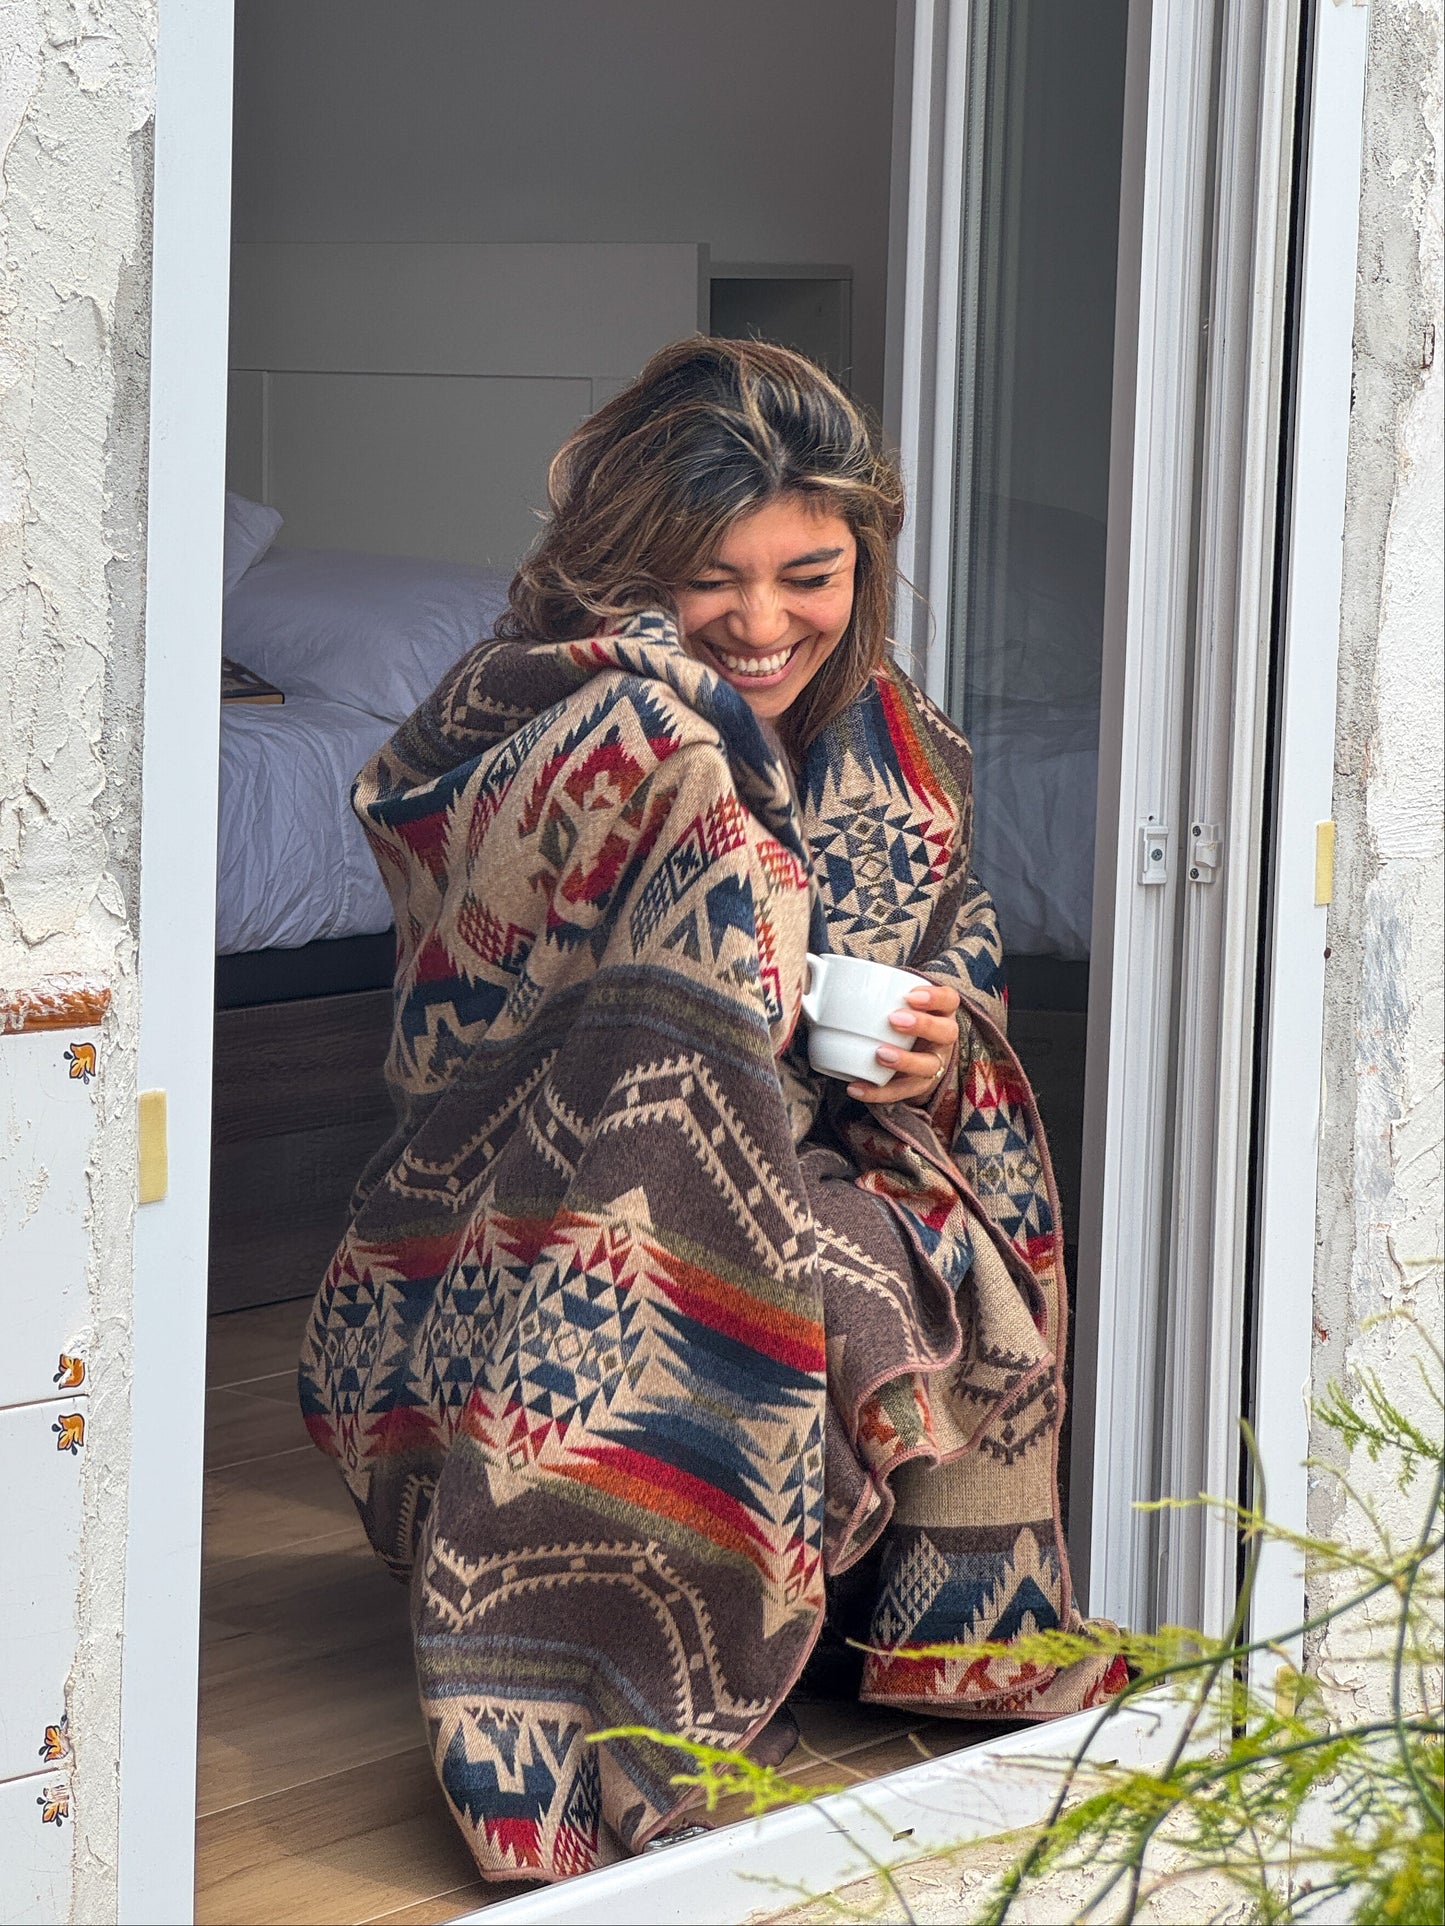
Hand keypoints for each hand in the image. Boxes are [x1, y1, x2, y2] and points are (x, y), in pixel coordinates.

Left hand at [847, 977, 960, 1105]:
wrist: (910, 1054)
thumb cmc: (898, 1018)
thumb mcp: (893, 1001)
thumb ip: (870, 989)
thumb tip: (817, 971)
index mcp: (940, 1012)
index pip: (948, 1000)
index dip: (934, 997)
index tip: (910, 994)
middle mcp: (942, 1039)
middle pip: (946, 1032)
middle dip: (922, 1025)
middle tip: (894, 1020)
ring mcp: (933, 1064)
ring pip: (928, 1066)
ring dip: (904, 1061)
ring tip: (879, 1054)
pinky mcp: (917, 1087)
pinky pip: (900, 1092)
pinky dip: (878, 1092)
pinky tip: (855, 1087)